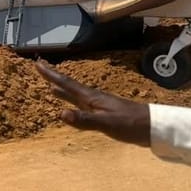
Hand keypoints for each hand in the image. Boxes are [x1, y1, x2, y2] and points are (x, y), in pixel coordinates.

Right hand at [35, 59, 150, 146]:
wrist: (152, 126)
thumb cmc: (130, 124)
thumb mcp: (106, 124)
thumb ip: (84, 120)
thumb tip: (60, 114)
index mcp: (91, 98)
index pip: (67, 84)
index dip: (51, 75)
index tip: (38, 63)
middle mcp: (93, 98)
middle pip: (69, 85)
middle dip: (54, 77)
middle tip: (40, 67)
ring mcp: (98, 104)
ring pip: (75, 93)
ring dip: (62, 88)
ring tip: (51, 85)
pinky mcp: (103, 112)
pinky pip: (81, 102)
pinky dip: (72, 100)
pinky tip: (72, 104)